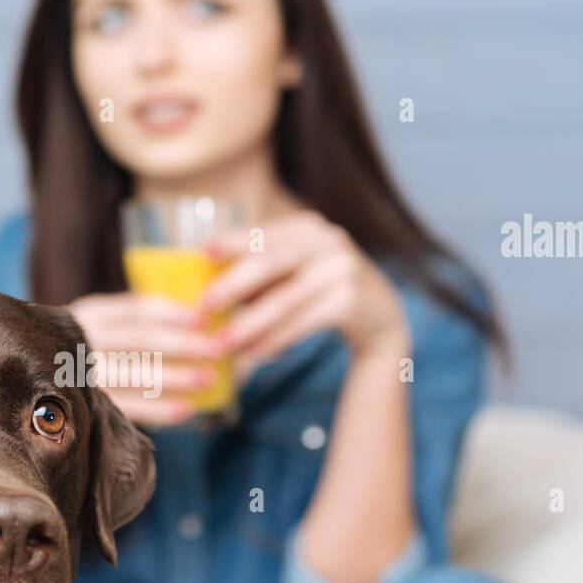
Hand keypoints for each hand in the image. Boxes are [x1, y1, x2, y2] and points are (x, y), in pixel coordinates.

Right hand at [65, 291, 224, 427]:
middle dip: (184, 343)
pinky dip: (159, 409)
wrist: (34, 384)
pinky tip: (186, 410)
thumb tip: (196, 326)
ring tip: (208, 380)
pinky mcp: (84, 405)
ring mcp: (80, 374)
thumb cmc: (84, 353)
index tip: (204, 319)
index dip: (173, 313)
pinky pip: (128, 407)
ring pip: (135, 372)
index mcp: (89, 314)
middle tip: (219, 348)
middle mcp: (82, 341)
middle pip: (141, 338)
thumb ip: (134, 325)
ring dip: (176, 376)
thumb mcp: (100, 329)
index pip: (136, 309)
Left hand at [199, 211, 411, 379]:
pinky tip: (254, 354)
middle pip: (271, 261)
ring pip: (285, 297)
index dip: (232, 241)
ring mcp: (342, 268)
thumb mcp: (293, 274)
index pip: (263, 232)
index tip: (202, 252)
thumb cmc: (320, 293)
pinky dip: (275, 339)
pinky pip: (303, 322)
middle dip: (233, 284)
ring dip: (249, 323)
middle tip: (204, 305)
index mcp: (307, 228)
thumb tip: (206, 289)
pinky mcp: (351, 300)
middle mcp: (327, 241)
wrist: (380, 318)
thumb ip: (260, 274)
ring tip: (222, 343)